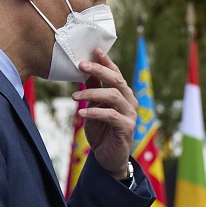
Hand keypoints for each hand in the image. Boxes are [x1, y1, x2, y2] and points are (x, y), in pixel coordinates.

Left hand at [72, 48, 136, 178]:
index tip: (94, 50)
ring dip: (92, 93)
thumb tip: (84, 70)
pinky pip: (111, 115)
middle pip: (117, 80)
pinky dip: (95, 112)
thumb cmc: (101, 131)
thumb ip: (93, 89)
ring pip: (114, 96)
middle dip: (99, 70)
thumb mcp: (94, 106)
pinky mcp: (127, 128)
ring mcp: (130, 114)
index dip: (106, 61)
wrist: (107, 157)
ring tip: (75, 97)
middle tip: (81, 65)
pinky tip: (82, 113)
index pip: (115, 73)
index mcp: (123, 94)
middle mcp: (130, 101)